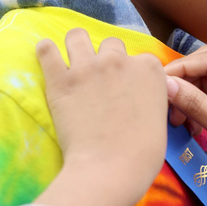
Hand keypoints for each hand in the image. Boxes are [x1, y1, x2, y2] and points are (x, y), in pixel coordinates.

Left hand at [34, 28, 168, 205]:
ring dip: (76, 46)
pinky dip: (46, 52)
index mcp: (149, 69)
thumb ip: (150, 98)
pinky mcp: (60, 80)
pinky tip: (48, 59)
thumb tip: (138, 98)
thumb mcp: (160, 119)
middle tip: (100, 82)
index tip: (127, 89)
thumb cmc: (142, 155)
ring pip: (77, 36)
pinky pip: (46, 50)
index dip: (133, 73)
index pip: (141, 59)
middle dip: (106, 59)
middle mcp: (119, 60)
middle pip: (111, 45)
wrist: (110, 169)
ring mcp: (88, 67)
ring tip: (73, 63)